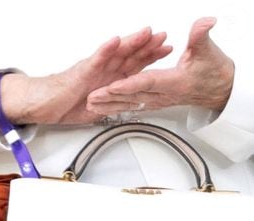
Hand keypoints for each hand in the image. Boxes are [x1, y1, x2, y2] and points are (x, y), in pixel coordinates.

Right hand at [1, 27, 171, 126]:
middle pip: (130, 55)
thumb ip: (114, 103)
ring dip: (132, 42)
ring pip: (117, 52)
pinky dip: (106, 50)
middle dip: (148, 46)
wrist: (46, 105)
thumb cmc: (66, 104)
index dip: (150, 56)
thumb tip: (128, 106)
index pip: (134, 65)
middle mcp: (104, 70)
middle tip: (164, 37)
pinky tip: (115, 41)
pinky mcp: (82, 71)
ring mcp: (94, 68)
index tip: (166, 50)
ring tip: (146, 32)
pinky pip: (96, 59)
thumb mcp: (98, 108)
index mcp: (109, 78)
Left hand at [87, 18, 234, 115]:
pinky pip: (133, 106)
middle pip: (132, 96)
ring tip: (91, 105)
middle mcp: (162, 95)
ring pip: (129, 104)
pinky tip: (105, 109)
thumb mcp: (209, 51)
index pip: (146, 82)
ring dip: (109, 105)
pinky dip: (118, 107)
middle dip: (111, 97)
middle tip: (92, 96)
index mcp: (172, 82)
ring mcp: (157, 100)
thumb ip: (202, 36)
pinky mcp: (154, 102)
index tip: (113, 86)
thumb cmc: (213, 72)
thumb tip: (205, 23)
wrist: (218, 90)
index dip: (129, 84)